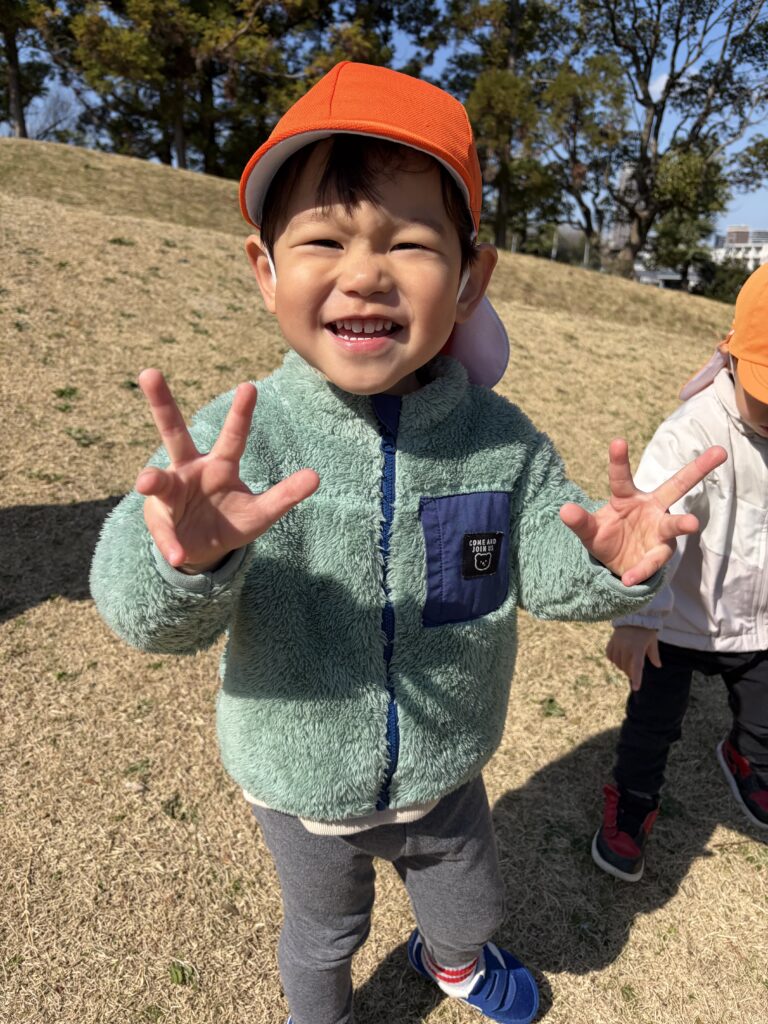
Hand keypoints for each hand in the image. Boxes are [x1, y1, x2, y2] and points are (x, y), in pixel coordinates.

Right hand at [135, 369, 319, 572]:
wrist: (203, 551)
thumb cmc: (231, 522)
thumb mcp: (262, 513)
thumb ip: (285, 495)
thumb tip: (316, 476)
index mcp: (220, 465)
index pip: (233, 436)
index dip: (241, 413)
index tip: (250, 386)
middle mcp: (190, 470)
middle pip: (174, 433)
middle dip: (161, 404)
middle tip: (149, 373)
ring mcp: (170, 493)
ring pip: (156, 478)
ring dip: (151, 479)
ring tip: (147, 482)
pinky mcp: (160, 520)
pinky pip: (165, 532)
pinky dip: (172, 545)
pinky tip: (178, 555)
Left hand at [559, 438, 726, 585]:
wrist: (617, 566)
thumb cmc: (607, 538)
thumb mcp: (589, 531)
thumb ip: (580, 521)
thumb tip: (564, 510)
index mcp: (628, 498)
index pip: (622, 478)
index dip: (619, 461)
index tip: (618, 441)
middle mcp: (651, 509)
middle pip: (676, 486)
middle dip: (698, 469)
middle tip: (720, 452)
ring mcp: (660, 530)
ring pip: (674, 524)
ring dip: (683, 522)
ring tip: (692, 523)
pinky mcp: (660, 553)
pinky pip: (652, 561)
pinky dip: (640, 570)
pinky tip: (630, 578)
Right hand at [606, 626, 660, 690]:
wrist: (634, 614)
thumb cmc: (646, 629)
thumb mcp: (653, 641)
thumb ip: (654, 655)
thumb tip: (658, 666)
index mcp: (638, 648)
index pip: (637, 667)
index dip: (637, 678)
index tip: (636, 688)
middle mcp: (626, 647)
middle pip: (625, 667)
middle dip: (630, 672)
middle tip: (634, 673)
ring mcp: (617, 644)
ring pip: (616, 662)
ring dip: (621, 667)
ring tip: (626, 665)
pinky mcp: (611, 641)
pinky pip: (609, 655)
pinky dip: (613, 659)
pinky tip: (618, 658)